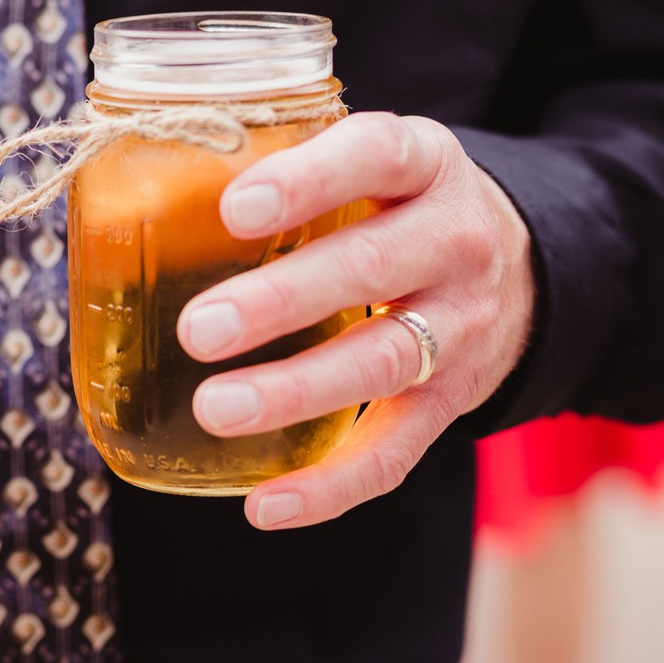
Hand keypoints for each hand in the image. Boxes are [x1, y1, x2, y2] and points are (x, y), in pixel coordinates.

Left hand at [174, 112, 535, 529]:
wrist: (526, 268)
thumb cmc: (400, 203)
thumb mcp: (368, 160)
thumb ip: (285, 162)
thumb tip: (138, 189)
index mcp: (425, 164)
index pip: (376, 157)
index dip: (309, 181)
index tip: (236, 208)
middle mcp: (454, 242)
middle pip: (373, 268)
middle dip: (282, 301)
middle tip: (201, 328)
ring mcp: (458, 327)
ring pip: (381, 364)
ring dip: (295, 392)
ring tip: (216, 409)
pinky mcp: (451, 401)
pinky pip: (394, 453)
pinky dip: (331, 486)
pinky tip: (263, 505)